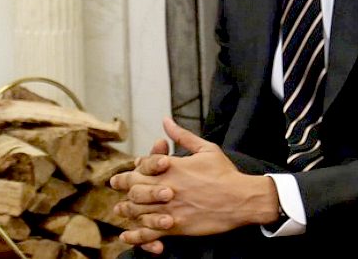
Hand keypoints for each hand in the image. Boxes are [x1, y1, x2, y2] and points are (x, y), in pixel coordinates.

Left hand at [110, 117, 277, 252]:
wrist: (242, 199)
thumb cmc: (225, 173)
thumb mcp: (205, 148)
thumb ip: (182, 136)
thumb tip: (166, 120)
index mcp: (172, 168)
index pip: (141, 167)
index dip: (131, 170)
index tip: (126, 171)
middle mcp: (167, 188)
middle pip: (135, 189)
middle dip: (123, 187)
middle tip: (115, 186)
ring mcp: (170, 209)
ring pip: (139, 211)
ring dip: (126, 210)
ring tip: (119, 210)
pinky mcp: (177, 227)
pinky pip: (150, 233)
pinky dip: (136, 236)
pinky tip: (126, 236)